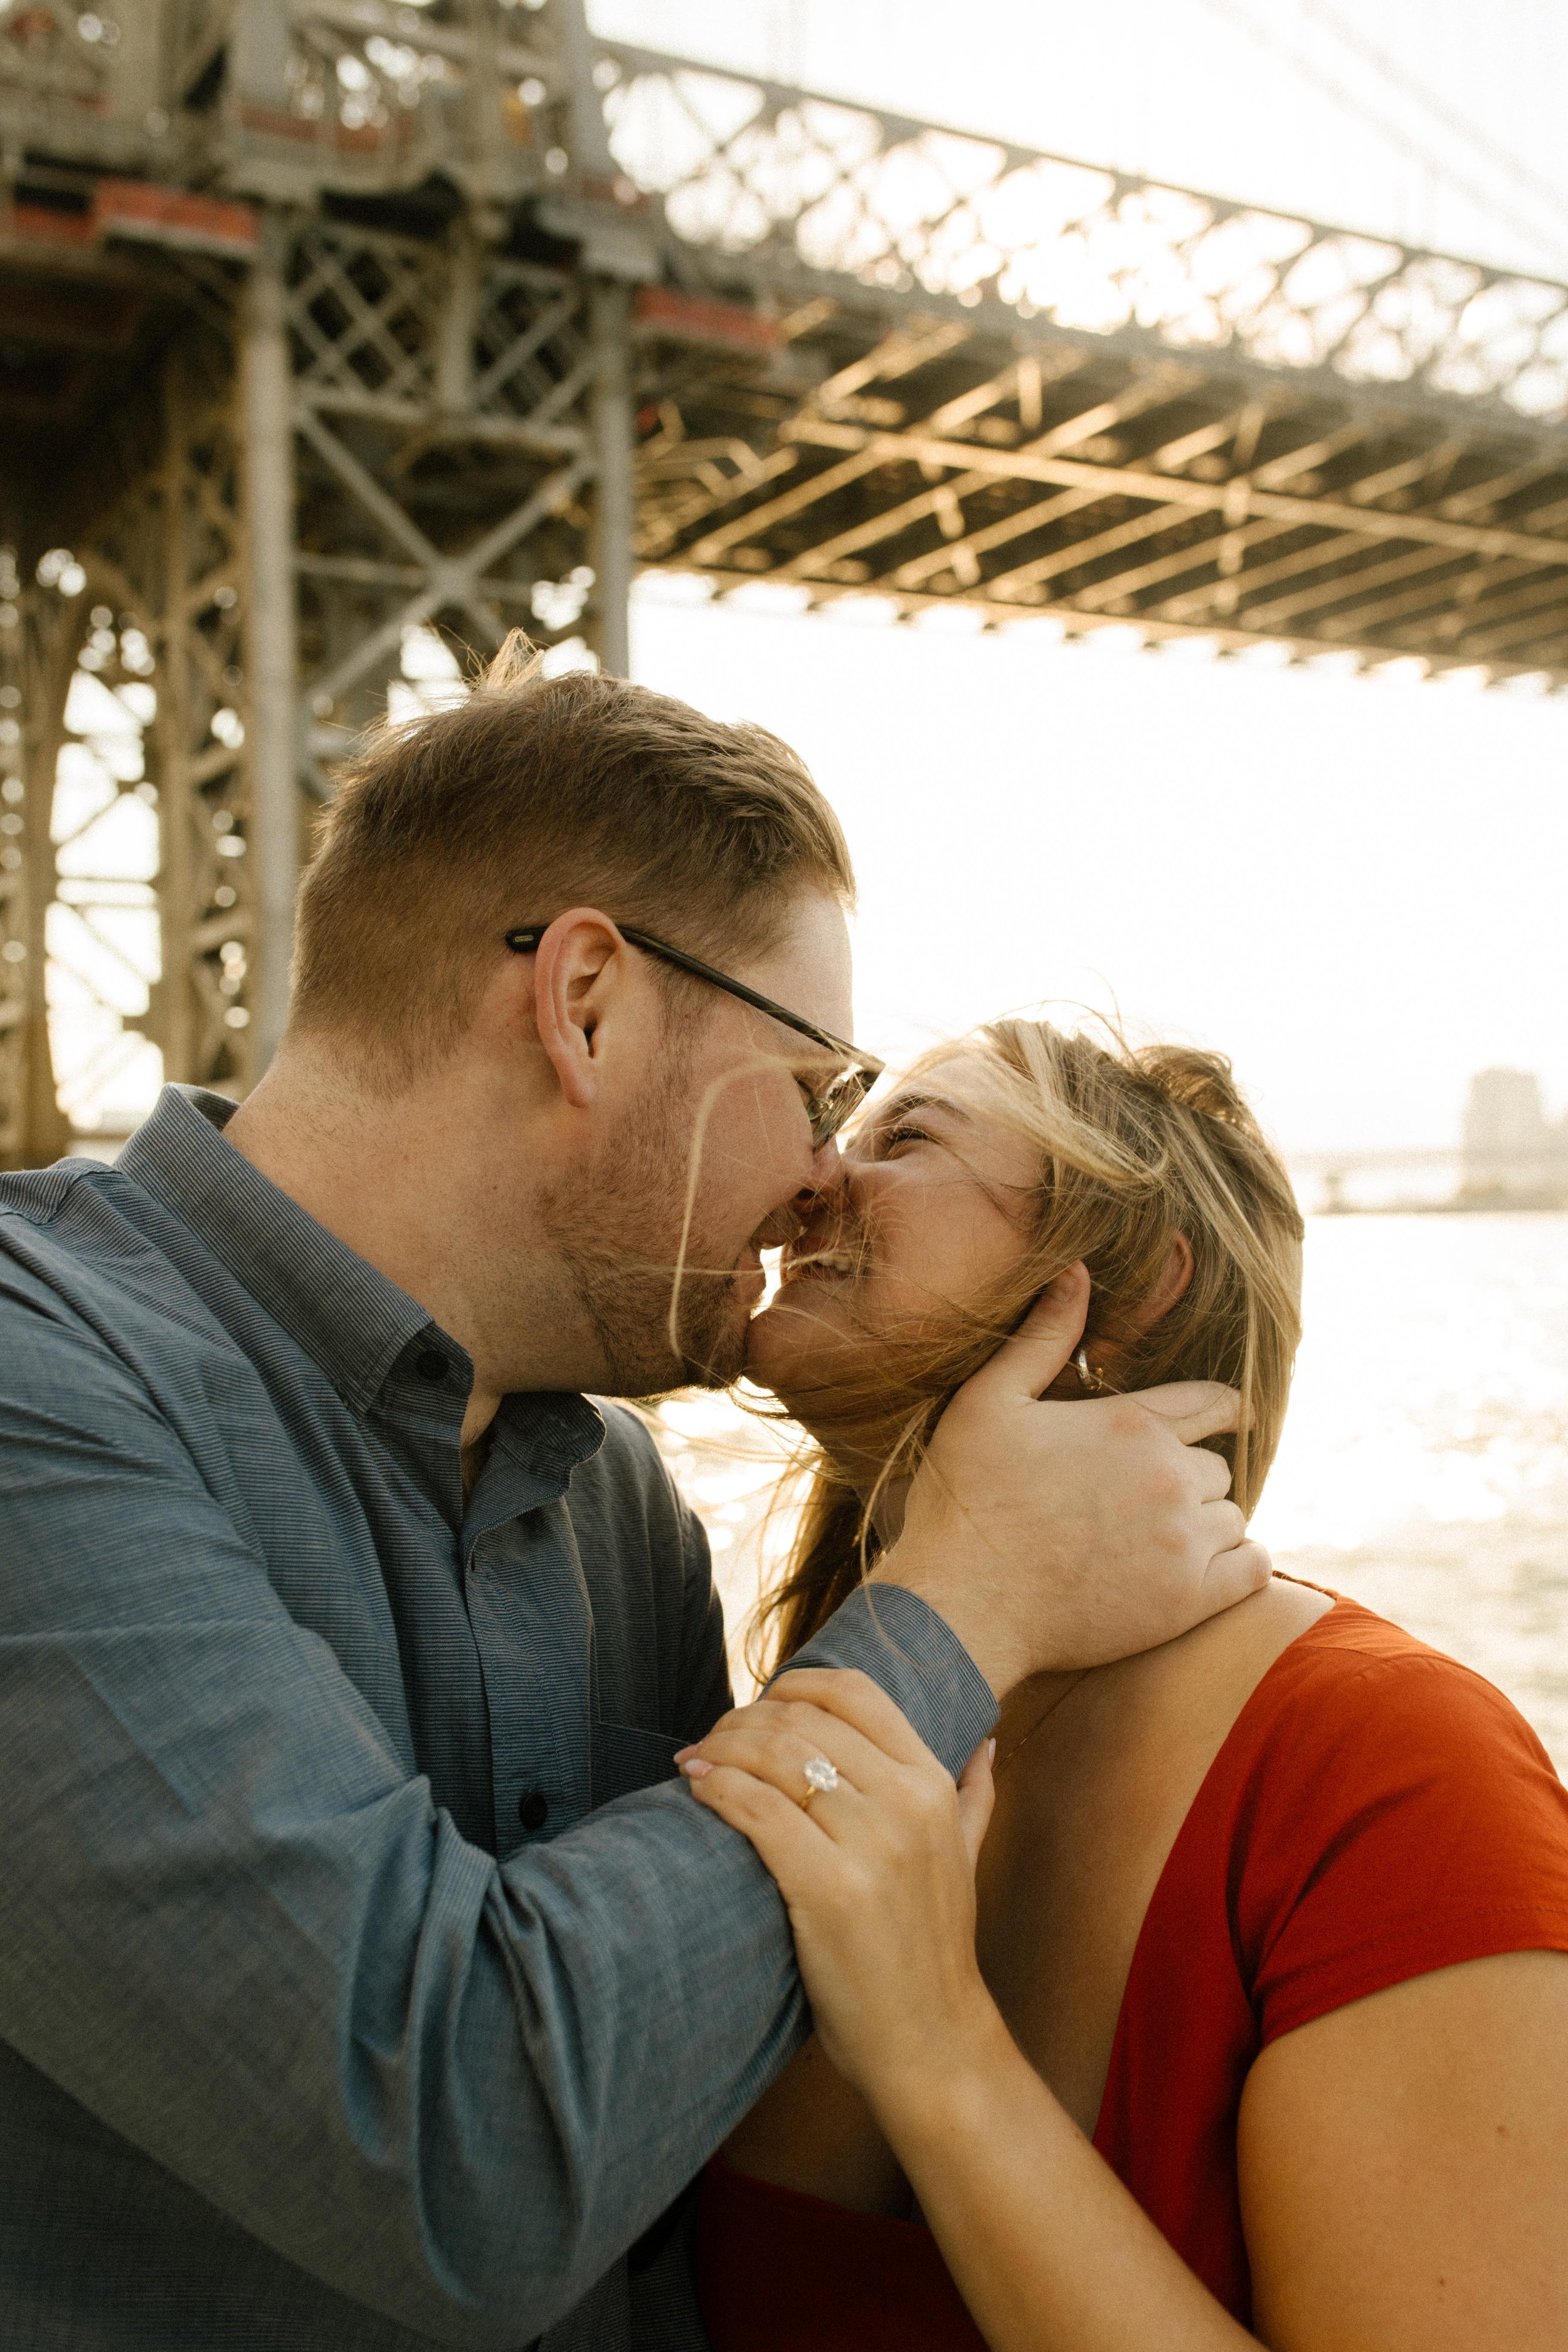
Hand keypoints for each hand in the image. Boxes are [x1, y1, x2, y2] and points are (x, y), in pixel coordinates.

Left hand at [676, 1668, 997, 2102]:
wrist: (931, 2043)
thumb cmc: (932, 1950)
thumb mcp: (965, 1860)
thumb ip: (974, 1796)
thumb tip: (983, 1742)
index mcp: (933, 1784)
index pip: (853, 1693)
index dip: (793, 1685)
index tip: (758, 1707)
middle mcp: (906, 1802)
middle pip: (803, 1721)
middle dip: (743, 1719)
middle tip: (712, 1739)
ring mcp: (870, 1844)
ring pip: (774, 1757)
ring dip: (722, 1747)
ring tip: (695, 1760)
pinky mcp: (828, 1889)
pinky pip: (757, 1809)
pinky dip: (717, 1789)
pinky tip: (698, 1789)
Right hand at [875, 1262, 1269, 1692]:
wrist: (963, 1604)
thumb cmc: (966, 1499)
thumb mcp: (989, 1401)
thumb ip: (1043, 1337)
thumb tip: (1076, 1269)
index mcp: (1130, 1423)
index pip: (1214, 1402)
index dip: (1224, 1409)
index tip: (1230, 1418)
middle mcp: (1170, 1476)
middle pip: (1218, 1466)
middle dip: (1190, 1476)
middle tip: (1144, 1500)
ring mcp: (1184, 1540)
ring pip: (1232, 1517)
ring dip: (1206, 1524)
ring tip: (1157, 1540)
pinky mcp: (1189, 1599)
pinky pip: (1254, 1567)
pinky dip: (1238, 1565)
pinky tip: (1199, 1570)